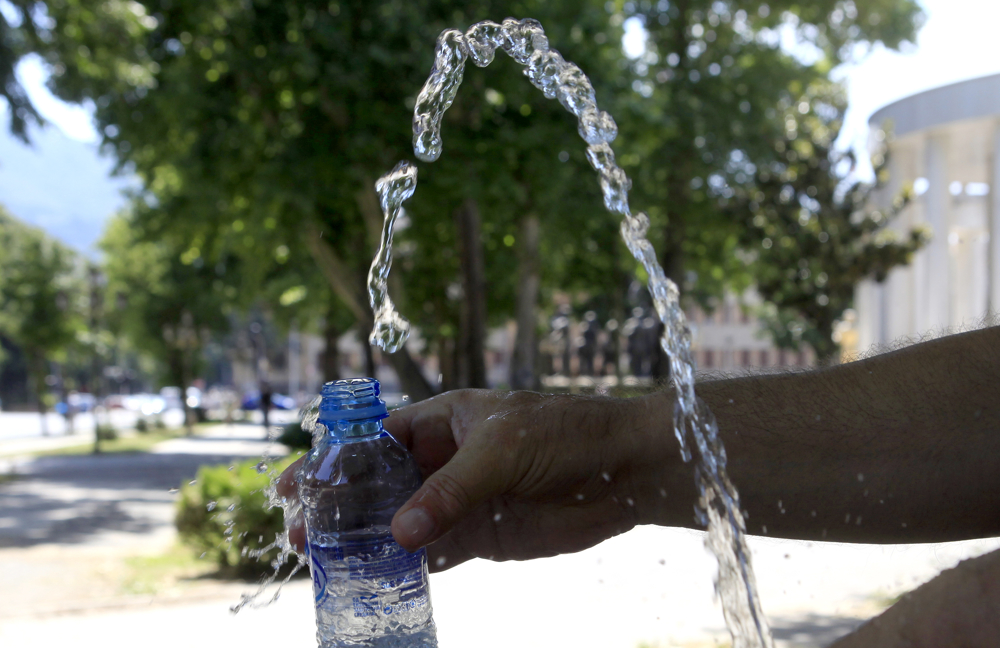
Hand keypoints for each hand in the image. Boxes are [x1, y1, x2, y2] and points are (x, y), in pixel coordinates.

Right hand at [276, 388, 680, 571]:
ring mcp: (460, 500)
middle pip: (378, 485)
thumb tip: (401, 532)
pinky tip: (379, 578)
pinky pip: (434, 552)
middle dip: (339, 508)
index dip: (332, 459)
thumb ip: (451, 490)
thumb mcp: (501, 450)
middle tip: (300, 535)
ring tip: (326, 562)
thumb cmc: (564, 433)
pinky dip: (408, 566)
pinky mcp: (481, 535)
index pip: (374, 438)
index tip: (293, 483)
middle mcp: (443, 459)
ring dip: (367, 541)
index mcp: (442, 420)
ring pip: (401, 522)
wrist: (621, 470)